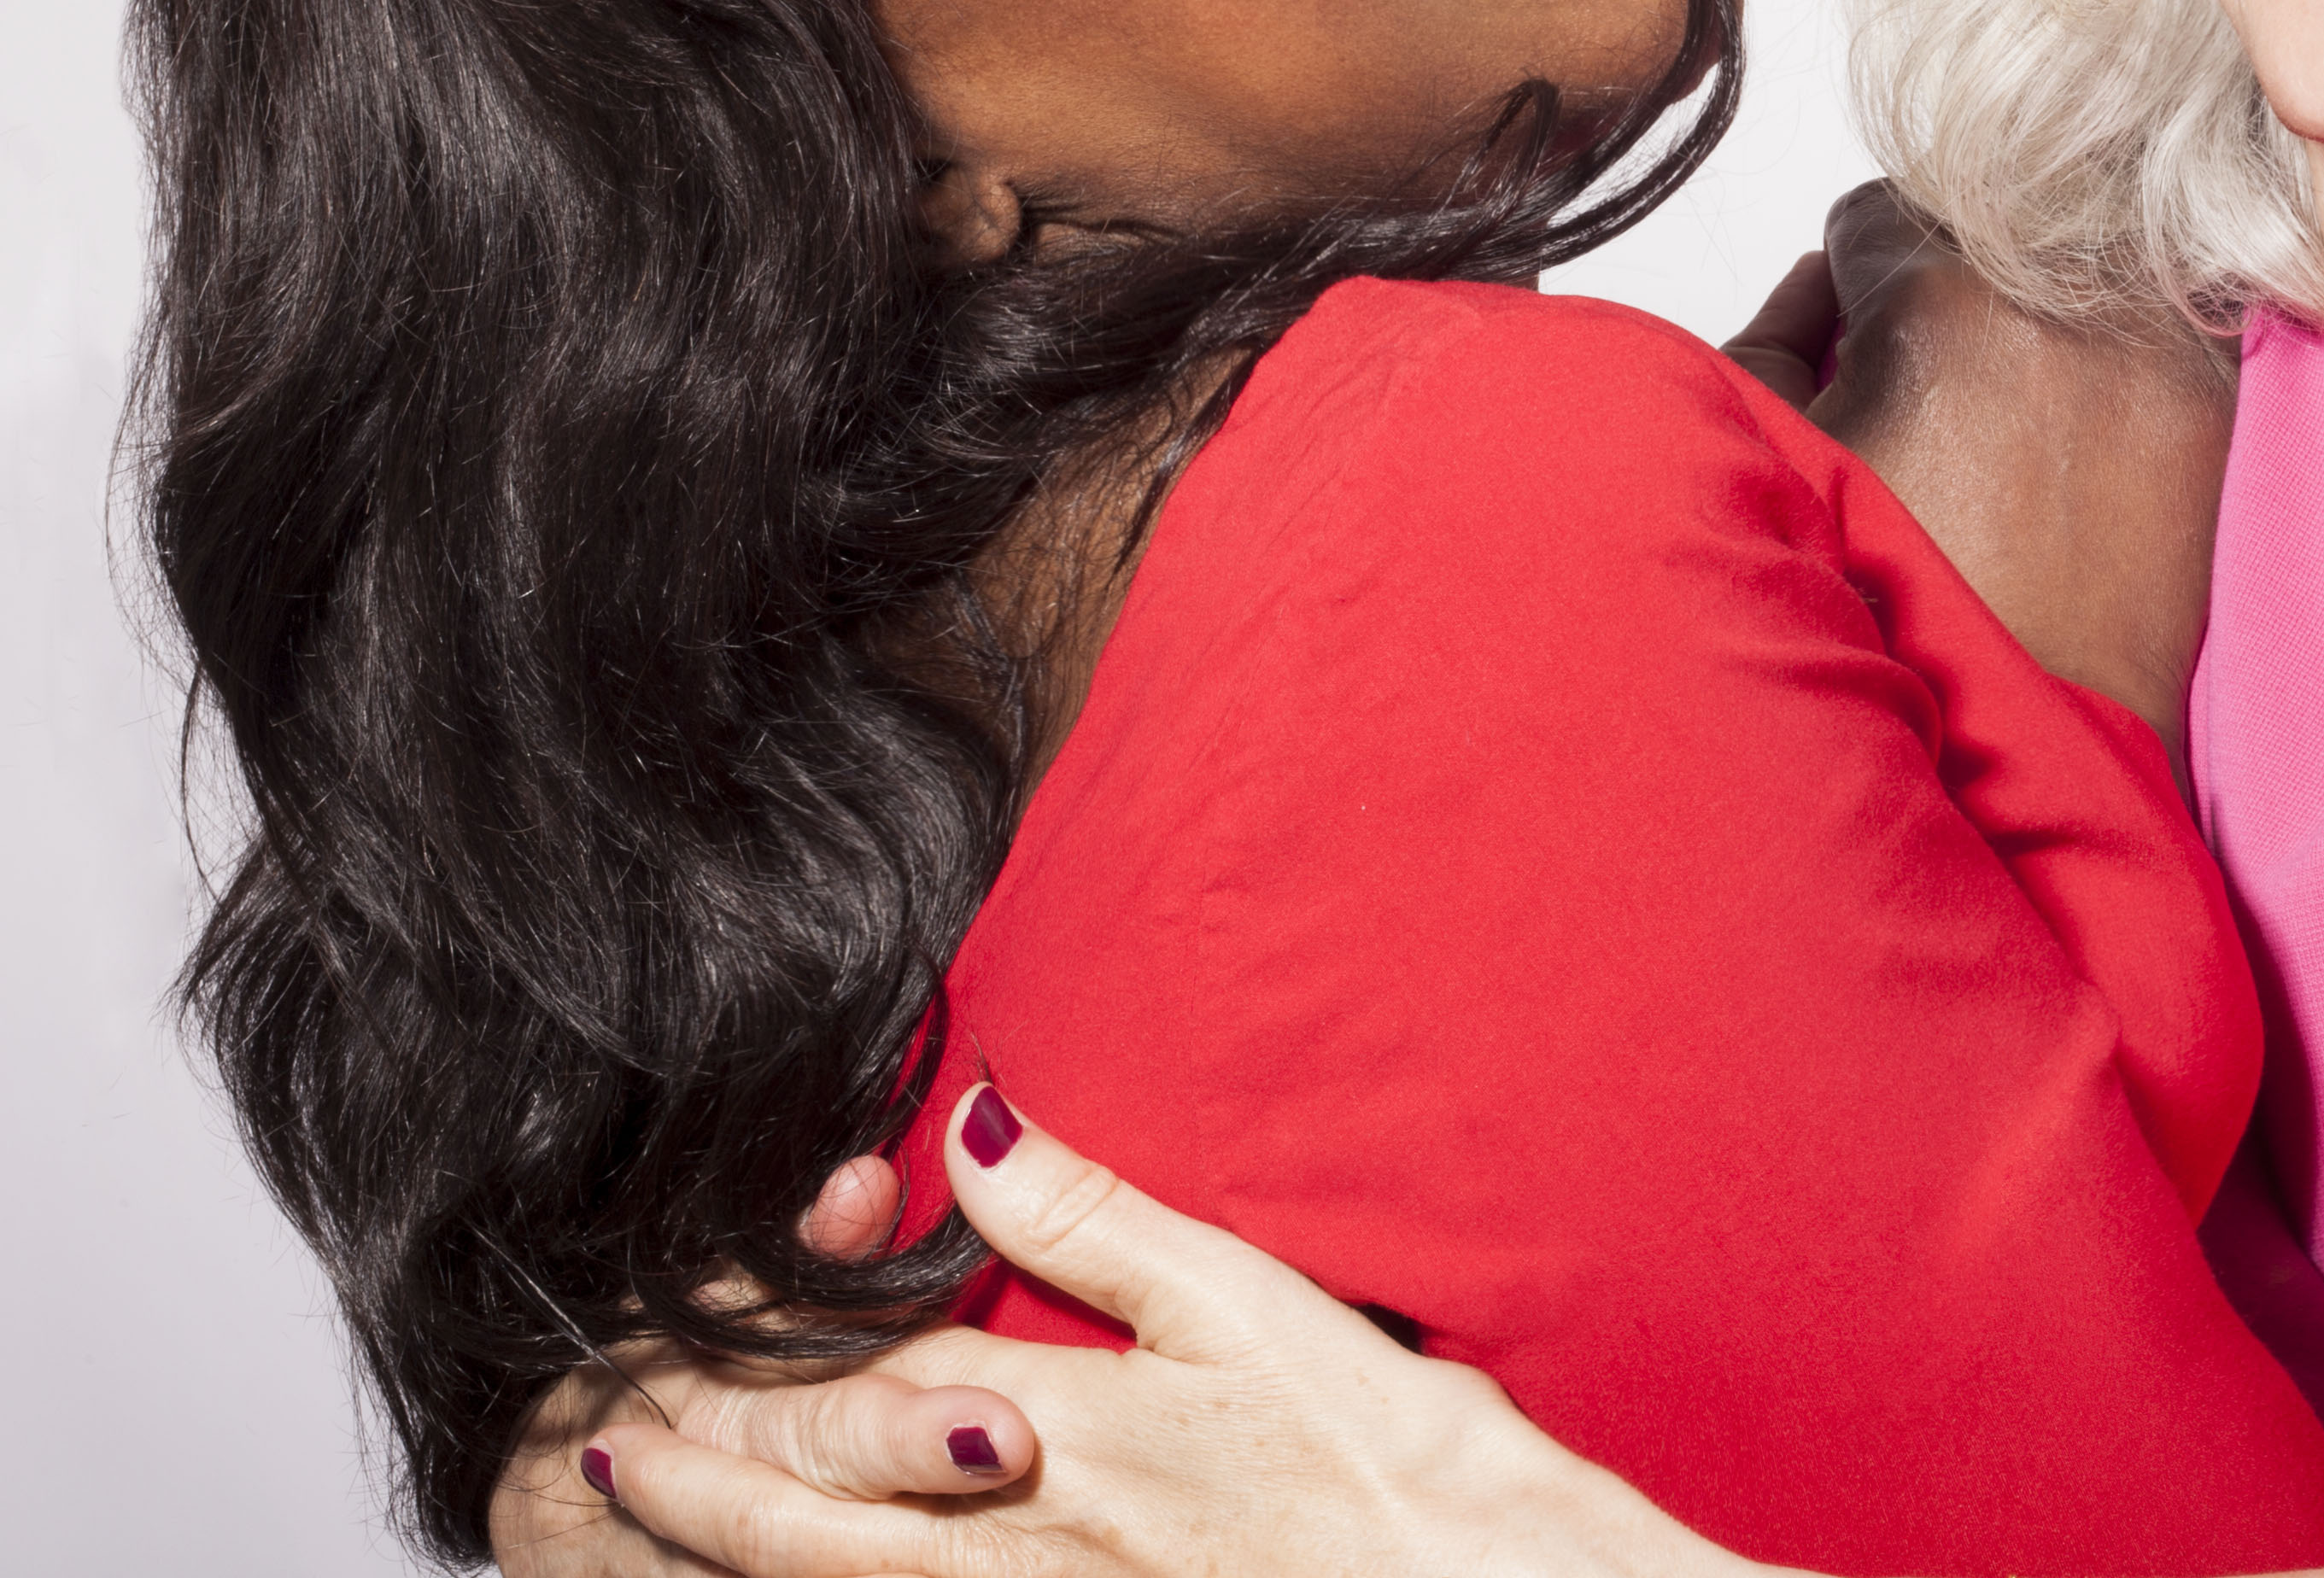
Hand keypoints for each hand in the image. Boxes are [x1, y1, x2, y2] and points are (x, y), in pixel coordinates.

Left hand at [577, 1087, 1762, 1577]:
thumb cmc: (1403, 1471)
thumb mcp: (1255, 1307)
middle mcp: (1022, 1545)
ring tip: (637, 1510)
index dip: (751, 1344)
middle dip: (693, 1467)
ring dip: (725, 1551)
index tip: (659, 1320)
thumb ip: (1099, 1222)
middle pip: (810, 1506)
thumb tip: (974, 1121)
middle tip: (587, 1435)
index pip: (854, 1385)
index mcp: (1060, 1433)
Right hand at [1769, 181, 2240, 756]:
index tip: (1868, 345)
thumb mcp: (1780, 461)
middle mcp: (2064, 300)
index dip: (1857, 289)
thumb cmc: (1893, 616)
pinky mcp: (2217, 407)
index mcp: (1940, 299)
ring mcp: (2156, 348)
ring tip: (2019, 424)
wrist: (2023, 735)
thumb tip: (1822, 281)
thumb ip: (1777, 338)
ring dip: (2047, 315)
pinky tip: (2089, 446)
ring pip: (2081, 266)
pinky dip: (2123, 363)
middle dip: (1955, 292)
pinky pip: (2161, 329)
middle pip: (1988, 228)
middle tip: (1942, 391)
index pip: (1879, 214)